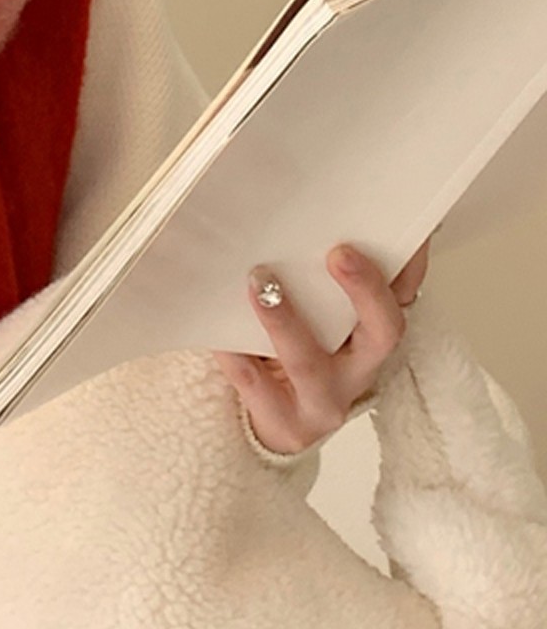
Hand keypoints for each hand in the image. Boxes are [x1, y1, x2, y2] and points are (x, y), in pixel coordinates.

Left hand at [213, 238, 430, 455]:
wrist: (272, 416)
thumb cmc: (295, 347)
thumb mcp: (319, 311)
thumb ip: (317, 270)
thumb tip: (313, 205)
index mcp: (373, 333)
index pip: (405, 294)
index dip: (412, 263)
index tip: (400, 224)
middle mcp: (360, 368)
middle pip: (383, 332)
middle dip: (365, 292)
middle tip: (340, 253)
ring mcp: (324, 400)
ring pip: (310, 362)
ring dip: (285, 319)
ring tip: (260, 279)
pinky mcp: (285, 423)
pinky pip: (255, 384)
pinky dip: (235, 356)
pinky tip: (218, 334)